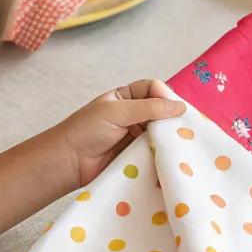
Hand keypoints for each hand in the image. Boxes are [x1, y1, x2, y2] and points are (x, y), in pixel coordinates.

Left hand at [62, 80, 185, 185]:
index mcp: (125, 97)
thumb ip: (148, 108)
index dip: (165, 95)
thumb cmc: (86, 130)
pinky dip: (163, 153)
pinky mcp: (136, 155)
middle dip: (171, 118)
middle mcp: (132, 114)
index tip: (174, 108)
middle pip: (160, 111)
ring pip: (160, 132)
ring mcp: (135, 135)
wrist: (68, 162)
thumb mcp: (117, 112)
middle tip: (182, 129)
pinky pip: (155, 151)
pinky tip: (171, 157)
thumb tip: (180, 106)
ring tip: (179, 145)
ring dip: (168, 138)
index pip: (152, 88)